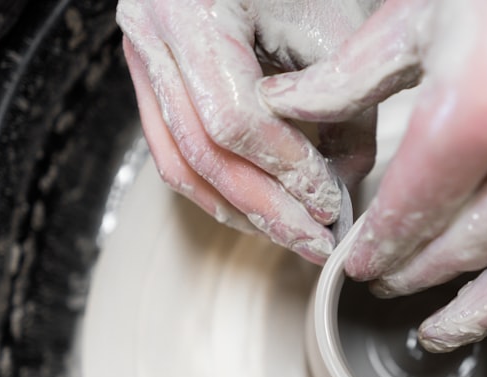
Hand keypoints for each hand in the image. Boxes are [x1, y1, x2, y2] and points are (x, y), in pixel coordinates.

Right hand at [117, 0, 380, 262]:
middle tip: (314, 243)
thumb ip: (347, 113)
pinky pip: (173, 150)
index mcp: (193, 12)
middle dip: (267, 208)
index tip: (331, 203)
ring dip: (240, 210)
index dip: (287, 171)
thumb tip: (344, 190)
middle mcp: (150, 34)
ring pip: (180, 162)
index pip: (236, 120)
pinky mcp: (149, 76)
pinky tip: (258, 212)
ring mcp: (139, 56)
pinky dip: (218, 188)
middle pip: (203, 152)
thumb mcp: (336, 31)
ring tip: (291, 237)